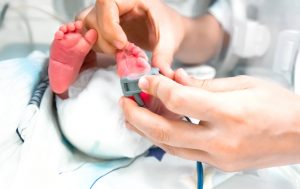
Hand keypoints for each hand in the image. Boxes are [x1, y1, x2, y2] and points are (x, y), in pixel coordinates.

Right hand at [77, 0, 186, 77]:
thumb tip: (159, 71)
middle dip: (105, 41)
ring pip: (87, 26)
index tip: (123, 44)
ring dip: (100, 44)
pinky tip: (114, 51)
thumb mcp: (170, 40)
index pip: (107, 2)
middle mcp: (116, 3)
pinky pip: (89, 33)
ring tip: (120, 53)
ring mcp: (107, 13)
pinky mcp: (103, 24)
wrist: (168, 29)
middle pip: (93, 17)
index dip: (109, 25)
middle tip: (123, 53)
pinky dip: (97, 45)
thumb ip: (163, 55)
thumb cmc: (169, 28)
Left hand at [120, 69, 299, 170]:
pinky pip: (183, 153)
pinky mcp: (219, 165)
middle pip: (164, 132)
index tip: (146, 81)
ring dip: (146, 131)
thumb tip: (174, 80)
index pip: (178, 100)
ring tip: (134, 116)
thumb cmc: (279, 106)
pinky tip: (159, 127)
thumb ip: (203, 84)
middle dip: (136, 117)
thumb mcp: (243, 84)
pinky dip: (166, 139)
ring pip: (169, 147)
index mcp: (229, 113)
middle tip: (124, 104)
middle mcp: (220, 140)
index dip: (155, 88)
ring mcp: (218, 157)